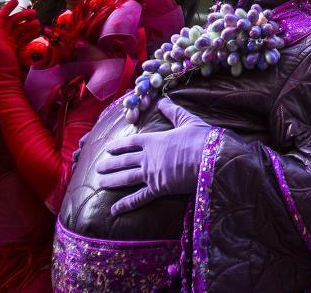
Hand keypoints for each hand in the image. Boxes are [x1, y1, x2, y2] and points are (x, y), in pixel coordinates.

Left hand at [0, 0, 40, 81]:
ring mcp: (10, 44)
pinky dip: (30, 34)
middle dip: (23, 16)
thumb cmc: (1, 63)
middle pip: (13, 22)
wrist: (6, 80)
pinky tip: (37, 32)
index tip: (15, 0)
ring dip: (28, 25)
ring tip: (38, 23)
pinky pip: (24, 38)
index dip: (7, 8)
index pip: (1, 17)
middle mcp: (3, 38)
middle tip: (34, 13)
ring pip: (20, 30)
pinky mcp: (17, 50)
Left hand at [98, 98, 212, 214]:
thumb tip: (162, 100)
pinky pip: (138, 198)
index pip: (131, 142)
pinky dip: (125, 205)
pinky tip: (114, 210)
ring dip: (111, 180)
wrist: (212, 157)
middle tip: (98, 167)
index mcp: (154, 140)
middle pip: (124, 160)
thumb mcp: (188, 121)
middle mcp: (148, 157)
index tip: (109, 148)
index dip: (119, 145)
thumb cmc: (202, 138)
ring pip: (126, 178)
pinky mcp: (158, 189)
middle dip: (110, 164)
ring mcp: (151, 174)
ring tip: (100, 182)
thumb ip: (173, 112)